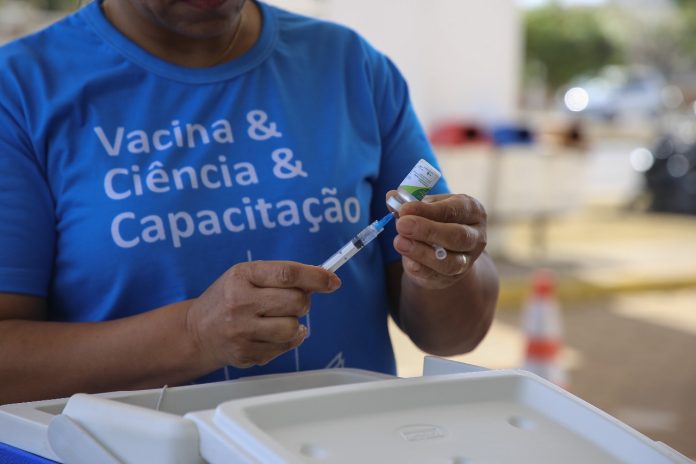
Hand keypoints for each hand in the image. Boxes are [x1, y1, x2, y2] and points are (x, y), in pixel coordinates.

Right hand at [186, 261, 340, 368]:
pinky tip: (270, 334)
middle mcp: (240, 302)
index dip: (316, 277)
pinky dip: (286, 340)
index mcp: (242, 276)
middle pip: (297, 301)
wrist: (196, 332)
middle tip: (290, 302)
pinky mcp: (246, 354)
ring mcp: (242, 331)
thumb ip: (280, 275)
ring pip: (293, 327)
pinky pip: (285, 347)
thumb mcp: (247, 276)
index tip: (332, 281)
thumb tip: (322, 281)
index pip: (288, 274)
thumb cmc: (228, 298)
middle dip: (303, 301)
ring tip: (278, 319)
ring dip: (294, 323)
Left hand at [388, 192, 487, 289]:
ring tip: (399, 242)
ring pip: (450, 261)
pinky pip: (437, 276)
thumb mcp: (427, 207)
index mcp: (472, 211)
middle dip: (428, 230)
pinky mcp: (453, 278)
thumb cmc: (435, 220)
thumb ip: (410, 203)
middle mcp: (475, 237)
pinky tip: (407, 261)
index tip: (404, 209)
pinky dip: (421, 268)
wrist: (444, 249)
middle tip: (402, 225)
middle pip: (458, 236)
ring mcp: (467, 261)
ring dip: (422, 252)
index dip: (428, 210)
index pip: (454, 210)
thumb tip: (391, 197)